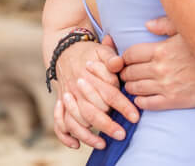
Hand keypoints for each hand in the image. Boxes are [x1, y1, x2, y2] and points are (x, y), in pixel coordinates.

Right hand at [53, 35, 136, 149]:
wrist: (65, 51)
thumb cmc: (90, 53)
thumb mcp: (102, 50)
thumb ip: (112, 57)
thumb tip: (118, 64)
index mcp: (89, 76)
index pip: (109, 93)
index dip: (123, 106)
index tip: (135, 117)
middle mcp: (77, 89)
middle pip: (92, 111)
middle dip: (107, 125)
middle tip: (121, 134)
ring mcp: (67, 98)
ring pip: (75, 121)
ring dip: (87, 135)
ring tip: (103, 143)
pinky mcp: (61, 105)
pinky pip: (59, 123)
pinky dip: (65, 136)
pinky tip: (76, 144)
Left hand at [117, 17, 194, 110]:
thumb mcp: (186, 31)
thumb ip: (165, 25)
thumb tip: (147, 25)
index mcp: (161, 50)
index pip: (130, 55)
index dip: (125, 58)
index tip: (127, 60)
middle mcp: (160, 68)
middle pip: (129, 72)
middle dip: (125, 73)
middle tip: (127, 73)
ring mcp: (166, 86)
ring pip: (135, 89)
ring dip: (131, 87)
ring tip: (134, 84)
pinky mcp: (173, 101)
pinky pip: (147, 104)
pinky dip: (140, 101)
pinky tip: (142, 97)